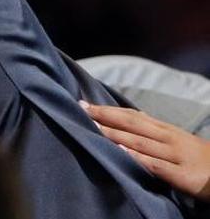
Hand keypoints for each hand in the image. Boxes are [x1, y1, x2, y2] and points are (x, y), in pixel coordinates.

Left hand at [83, 101, 209, 200]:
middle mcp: (168, 138)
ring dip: (114, 134)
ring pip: (140, 141)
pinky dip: (137, 157)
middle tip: (81, 110)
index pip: (132, 115)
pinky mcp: (182, 174)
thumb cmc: (197, 157)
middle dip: (105, 116)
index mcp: (165, 129)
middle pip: (132, 123)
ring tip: (93, 127)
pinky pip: (156, 165)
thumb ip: (152, 131)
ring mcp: (175, 155)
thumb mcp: (175, 139)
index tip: (84, 104)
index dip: (108, 109)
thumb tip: (126, 119)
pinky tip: (120, 152)